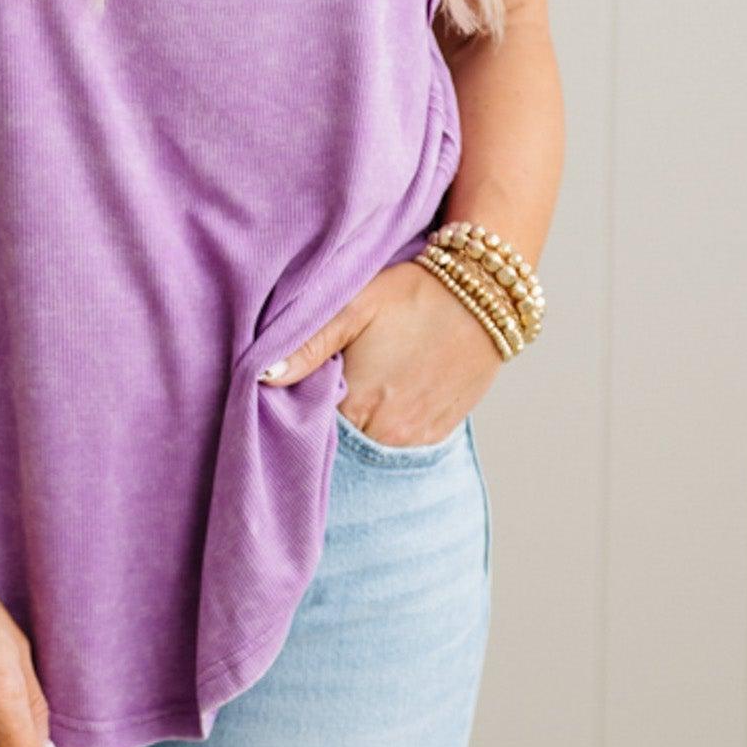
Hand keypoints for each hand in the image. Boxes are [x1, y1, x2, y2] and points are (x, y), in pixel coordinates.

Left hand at [261, 257, 502, 444]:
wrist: (484, 296)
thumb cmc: (412, 295)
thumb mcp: (353, 307)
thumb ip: (307, 345)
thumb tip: (262, 377)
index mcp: (359, 405)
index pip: (312, 432)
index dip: (299, 416)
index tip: (293, 399)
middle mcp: (387, 434)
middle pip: (341, 448)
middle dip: (326, 428)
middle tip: (320, 396)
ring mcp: (417, 440)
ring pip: (371, 451)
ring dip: (357, 432)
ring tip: (354, 396)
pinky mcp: (440, 435)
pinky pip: (401, 448)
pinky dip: (386, 432)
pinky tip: (382, 403)